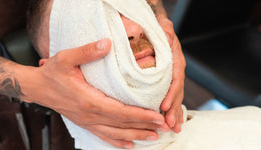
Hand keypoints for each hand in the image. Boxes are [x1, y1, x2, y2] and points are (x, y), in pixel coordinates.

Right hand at [20, 39, 169, 148]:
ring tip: (153, 137)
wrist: (37, 88)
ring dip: (135, 136)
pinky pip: (103, 135)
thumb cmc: (52, 73)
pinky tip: (128, 145)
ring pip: (115, 133)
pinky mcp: (84, 123)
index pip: (120, 111)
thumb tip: (108, 43)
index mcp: (88, 100)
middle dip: (144, 126)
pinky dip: (117, 141)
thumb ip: (87, 51)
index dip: (140, 115)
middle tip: (163, 127)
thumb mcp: (65, 58)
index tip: (158, 116)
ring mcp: (87, 121)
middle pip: (122, 125)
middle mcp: (89, 115)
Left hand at [157, 17, 185, 132]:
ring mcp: (174, 77)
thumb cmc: (160, 30)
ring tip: (174, 128)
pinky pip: (174, 96)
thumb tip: (168, 34)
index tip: (163, 106)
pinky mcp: (170, 81)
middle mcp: (177, 70)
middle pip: (177, 92)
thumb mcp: (163, 28)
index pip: (174, 79)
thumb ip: (166, 31)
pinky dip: (174, 109)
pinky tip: (175, 121)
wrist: (162, 30)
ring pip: (177, 97)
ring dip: (176, 113)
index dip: (170, 94)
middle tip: (170, 124)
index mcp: (176, 61)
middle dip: (174, 109)